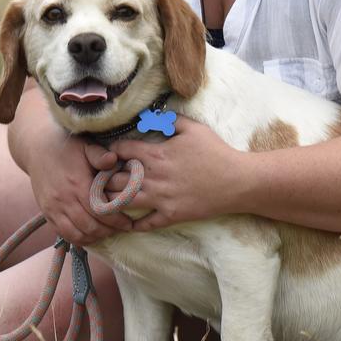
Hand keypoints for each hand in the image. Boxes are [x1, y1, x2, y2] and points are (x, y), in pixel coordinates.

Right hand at [8, 87, 132, 244]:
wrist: (37, 149)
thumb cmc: (66, 147)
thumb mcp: (85, 146)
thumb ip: (100, 155)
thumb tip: (114, 160)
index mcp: (76, 183)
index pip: (100, 211)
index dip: (116, 220)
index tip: (128, 223)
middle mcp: (63, 199)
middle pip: (90, 226)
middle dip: (108, 231)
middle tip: (121, 229)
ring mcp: (53, 209)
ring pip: (77, 234)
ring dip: (94, 237)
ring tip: (107, 232)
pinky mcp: (47, 213)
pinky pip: (64, 234)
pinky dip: (79, 238)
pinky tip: (90, 234)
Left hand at [102, 116, 244, 230]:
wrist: (237, 181)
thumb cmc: (216, 152)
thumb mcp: (193, 128)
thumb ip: (169, 120)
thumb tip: (152, 115)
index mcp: (156, 154)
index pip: (120, 151)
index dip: (112, 151)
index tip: (111, 153)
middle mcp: (153, 177)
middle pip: (115, 178)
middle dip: (106, 177)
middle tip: (104, 177)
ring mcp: (160, 198)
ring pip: (124, 202)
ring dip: (113, 200)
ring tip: (109, 198)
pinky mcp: (170, 215)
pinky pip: (145, 223)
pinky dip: (133, 224)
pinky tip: (127, 222)